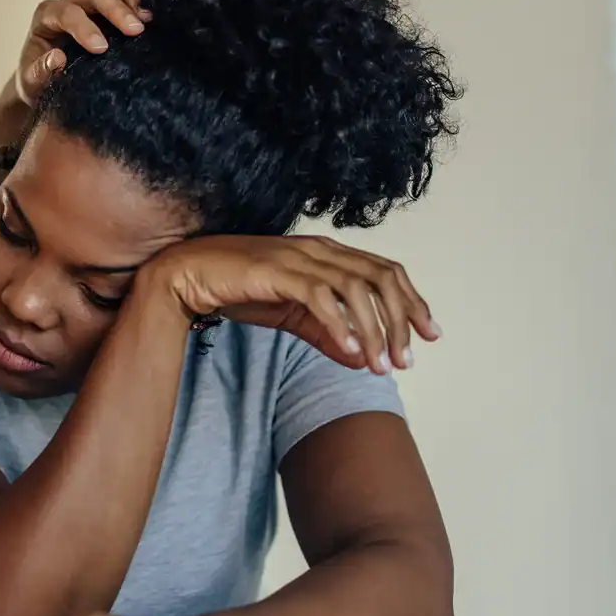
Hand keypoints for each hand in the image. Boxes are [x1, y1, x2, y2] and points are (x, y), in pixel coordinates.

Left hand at [14, 0, 151, 106]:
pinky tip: (152, 17)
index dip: (84, 27)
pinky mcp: (109, 9)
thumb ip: (39, 71)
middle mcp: (69, 3)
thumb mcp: (31, 82)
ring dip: (131, 2)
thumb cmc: (38, 80)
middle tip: (136, 30)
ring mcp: (91, 4)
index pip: (66, 13)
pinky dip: (138, 3)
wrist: (48, 81)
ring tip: (148, 20)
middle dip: (115, 10)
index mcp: (47, 16)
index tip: (101, 48)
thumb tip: (58, 58)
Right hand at [140, 235, 439, 374]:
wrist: (186, 276)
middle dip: (402, 319)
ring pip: (356, 288)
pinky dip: (341, 325)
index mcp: (327, 253)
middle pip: (381, 277)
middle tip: (408, 359)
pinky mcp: (278, 270)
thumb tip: (364, 360)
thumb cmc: (237, 289)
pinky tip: (351, 351)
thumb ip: (327, 334)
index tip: (429, 336)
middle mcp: (320, 249)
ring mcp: (299, 257)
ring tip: (382, 366)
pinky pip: (320, 297)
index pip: (385, 271)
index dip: (412, 301)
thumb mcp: (291, 315)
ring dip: (375, 329)